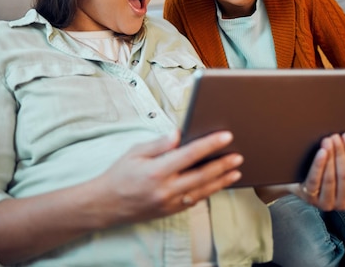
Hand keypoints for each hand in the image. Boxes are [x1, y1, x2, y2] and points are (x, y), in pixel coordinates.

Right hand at [92, 130, 242, 224]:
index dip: (209, 144)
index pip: (189, 154)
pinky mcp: (170, 211)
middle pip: (201, 175)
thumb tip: (180, 133)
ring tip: (236, 171)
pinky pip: (194, 201)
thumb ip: (159, 143)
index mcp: (156, 171)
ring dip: (221, 181)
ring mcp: (169, 203)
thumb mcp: (135, 152)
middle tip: (239, 156)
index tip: (225, 136)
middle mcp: (165, 189)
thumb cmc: (120, 174)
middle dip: (223, 165)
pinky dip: (208, 191)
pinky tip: (219, 183)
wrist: (106, 204)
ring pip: (202, 191)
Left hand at [293, 130, 344, 210]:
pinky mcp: (310, 199)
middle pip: (344, 174)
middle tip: (334, 136)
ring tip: (326, 140)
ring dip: (330, 157)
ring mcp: (326, 203)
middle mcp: (343, 202)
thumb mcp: (343, 160)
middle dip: (340, 153)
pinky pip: (315, 180)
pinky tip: (321, 152)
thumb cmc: (326, 169)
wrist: (298, 181)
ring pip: (331, 178)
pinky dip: (319, 165)